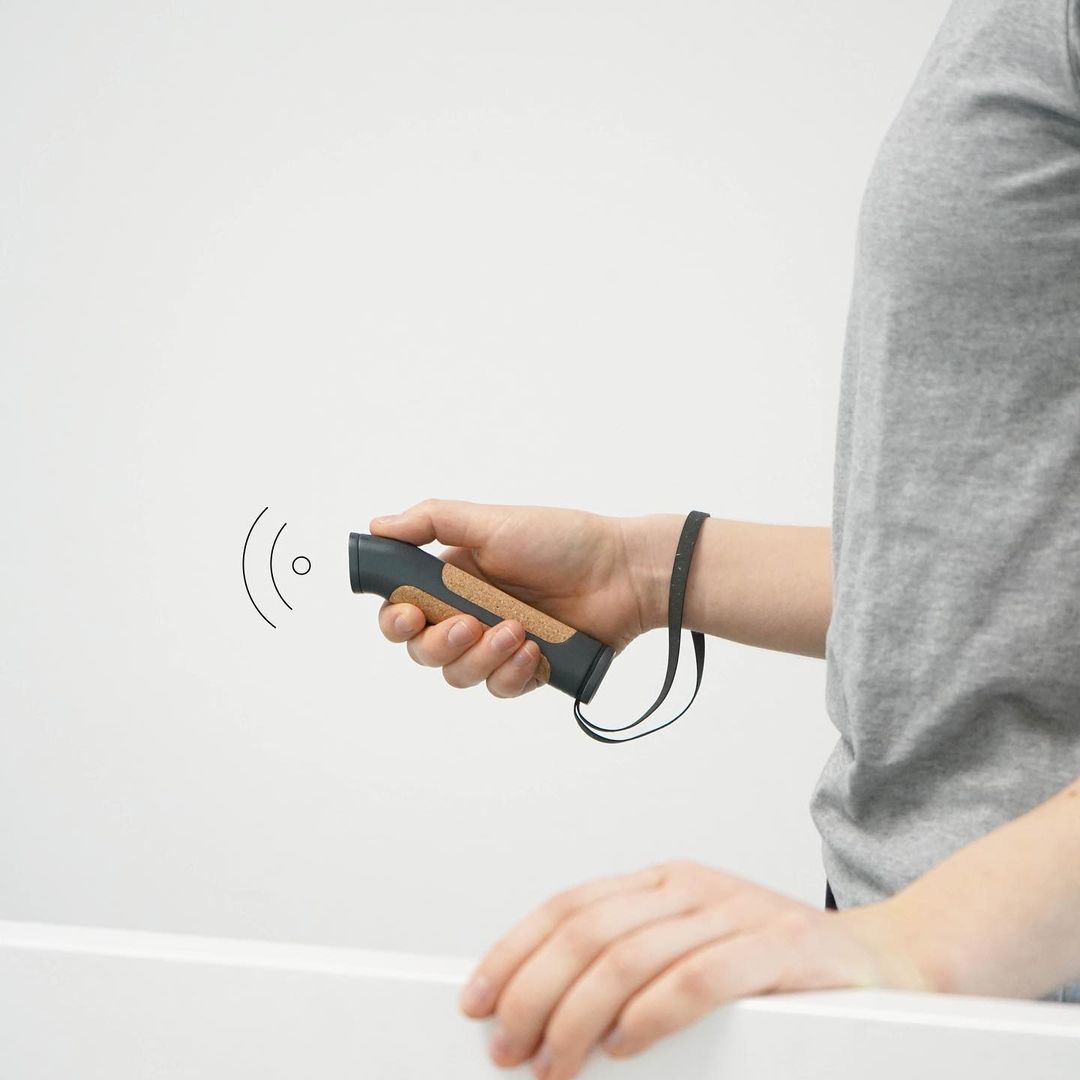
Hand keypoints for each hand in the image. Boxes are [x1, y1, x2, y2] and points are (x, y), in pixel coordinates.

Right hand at [370, 498, 671, 699]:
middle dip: (437, 644)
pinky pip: (500, 687)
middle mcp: (470, 612)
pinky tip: (532, 651)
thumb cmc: (562, 541)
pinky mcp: (528, 669)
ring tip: (516, 632)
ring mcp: (498, 644)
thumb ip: (432, 521)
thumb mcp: (492, 522)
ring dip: (480, 657)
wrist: (624, 573)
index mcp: (454, 577)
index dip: (395, 620)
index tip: (406, 616)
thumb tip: (377, 525)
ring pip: (459, 674)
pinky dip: (511, 673)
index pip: (403, 608)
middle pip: (423, 649)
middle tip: (467, 626)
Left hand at [458, 859, 933, 1078]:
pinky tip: (625, 1046)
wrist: (886, 963)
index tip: (477, 998)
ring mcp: (736, 913)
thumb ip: (632, 966)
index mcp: (664, 883)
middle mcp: (692, 889)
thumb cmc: (780, 969)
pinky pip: (699, 978)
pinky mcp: (780, 949)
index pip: (568, 906)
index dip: (514, 951)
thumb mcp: (694, 951)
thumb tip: (545, 1012)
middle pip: (587, 932)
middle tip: (507, 1045)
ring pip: (631, 956)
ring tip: (553, 1062)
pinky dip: (652, 1015)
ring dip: (579, 1015)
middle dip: (533, 992)